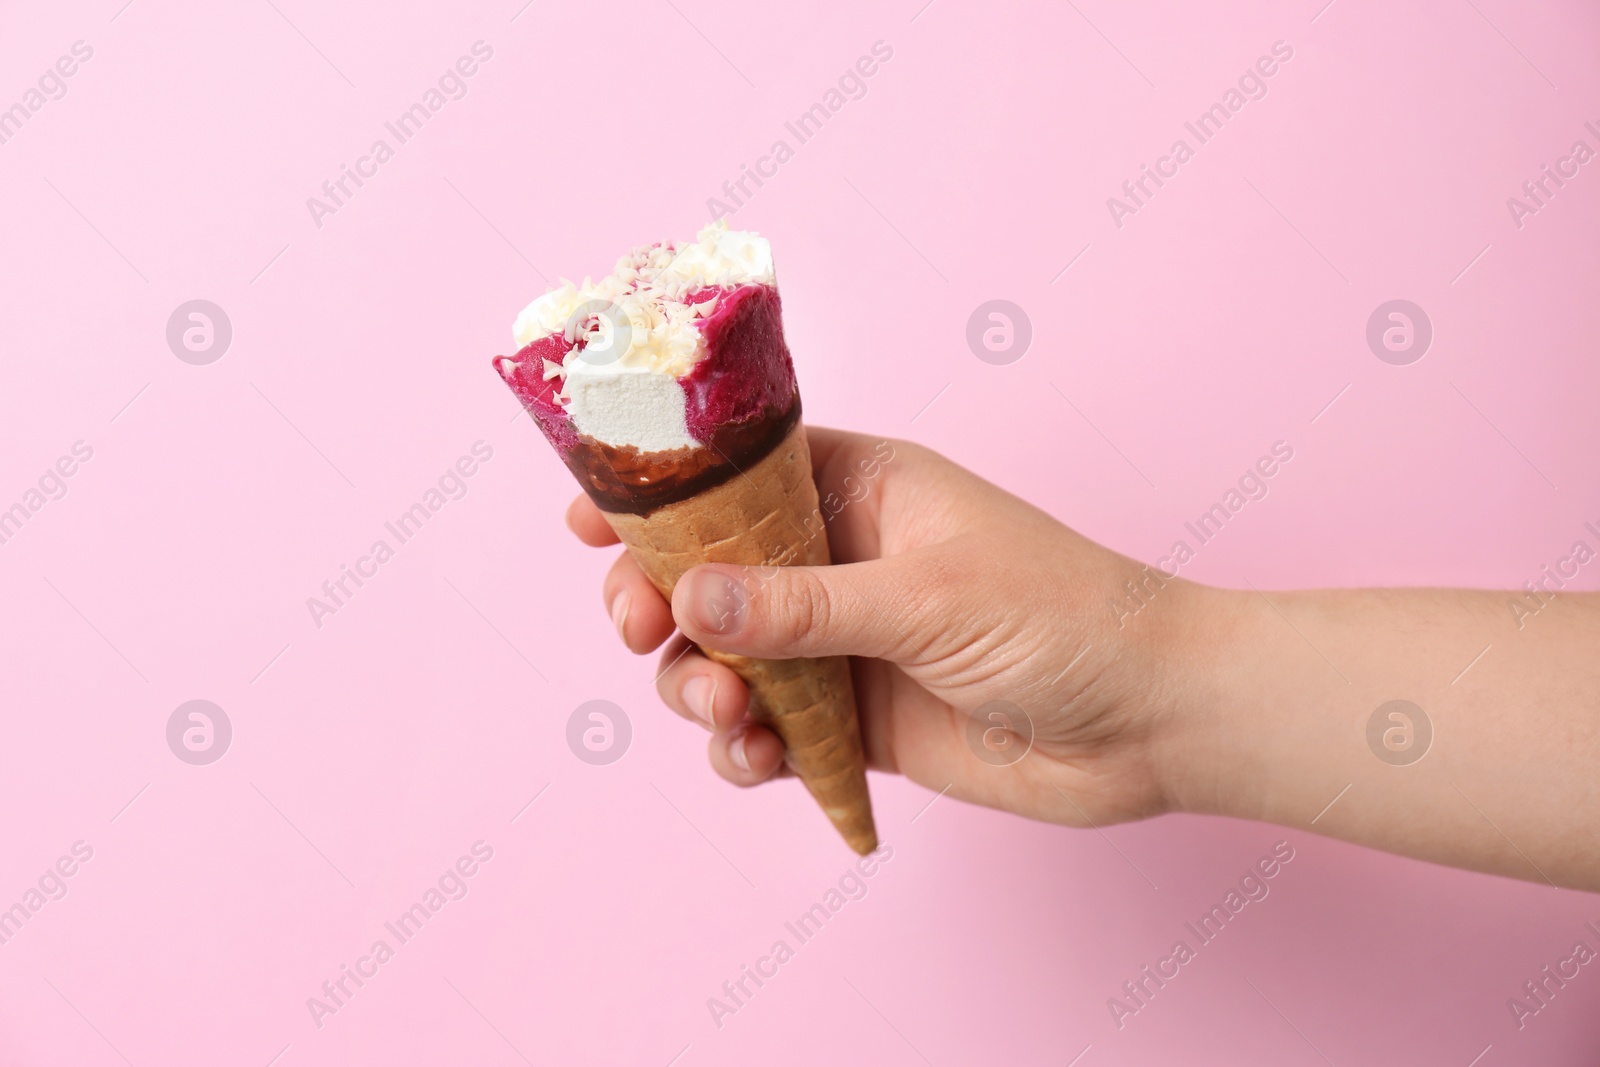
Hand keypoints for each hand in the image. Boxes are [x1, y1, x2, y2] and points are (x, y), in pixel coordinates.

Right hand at [566, 426, 1209, 829]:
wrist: (1148, 724)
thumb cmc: (1065, 619)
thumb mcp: (927, 597)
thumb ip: (804, 603)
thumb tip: (688, 593)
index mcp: (862, 490)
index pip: (738, 478)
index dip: (660, 496)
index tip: (588, 524)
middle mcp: (841, 562)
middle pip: (709, 573)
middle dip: (660, 602)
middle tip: (642, 632)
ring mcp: (844, 644)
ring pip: (727, 657)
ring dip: (700, 685)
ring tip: (727, 712)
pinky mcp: (856, 722)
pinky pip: (769, 731)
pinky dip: (745, 748)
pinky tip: (756, 759)